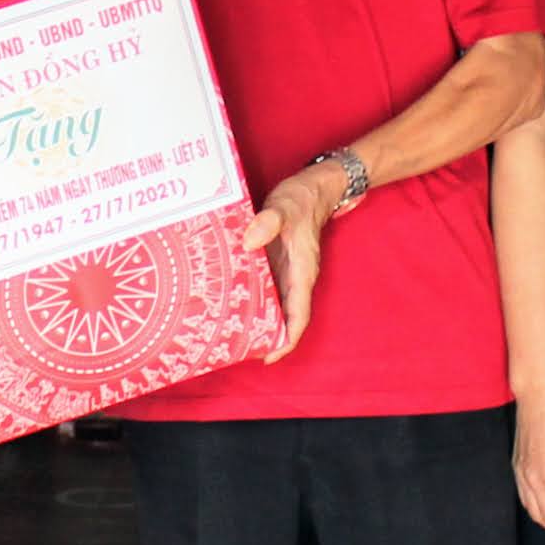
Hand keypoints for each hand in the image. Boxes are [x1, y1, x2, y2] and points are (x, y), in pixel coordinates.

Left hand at [247, 165, 345, 358]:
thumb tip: (249, 242)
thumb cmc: (300, 199)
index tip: (268, 356)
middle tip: (238, 349)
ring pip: (277, 307)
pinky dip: (256, 302)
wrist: (312, 187)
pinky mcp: (279, 264)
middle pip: (286, 319)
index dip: (286, 340)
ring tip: (233, 334)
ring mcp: (288, 273)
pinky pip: (269, 291)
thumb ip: (267, 223)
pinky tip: (235, 304)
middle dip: (268, 338)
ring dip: (261, 322)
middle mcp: (296, 278)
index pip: (298, 317)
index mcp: (302, 273)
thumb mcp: (283, 208)